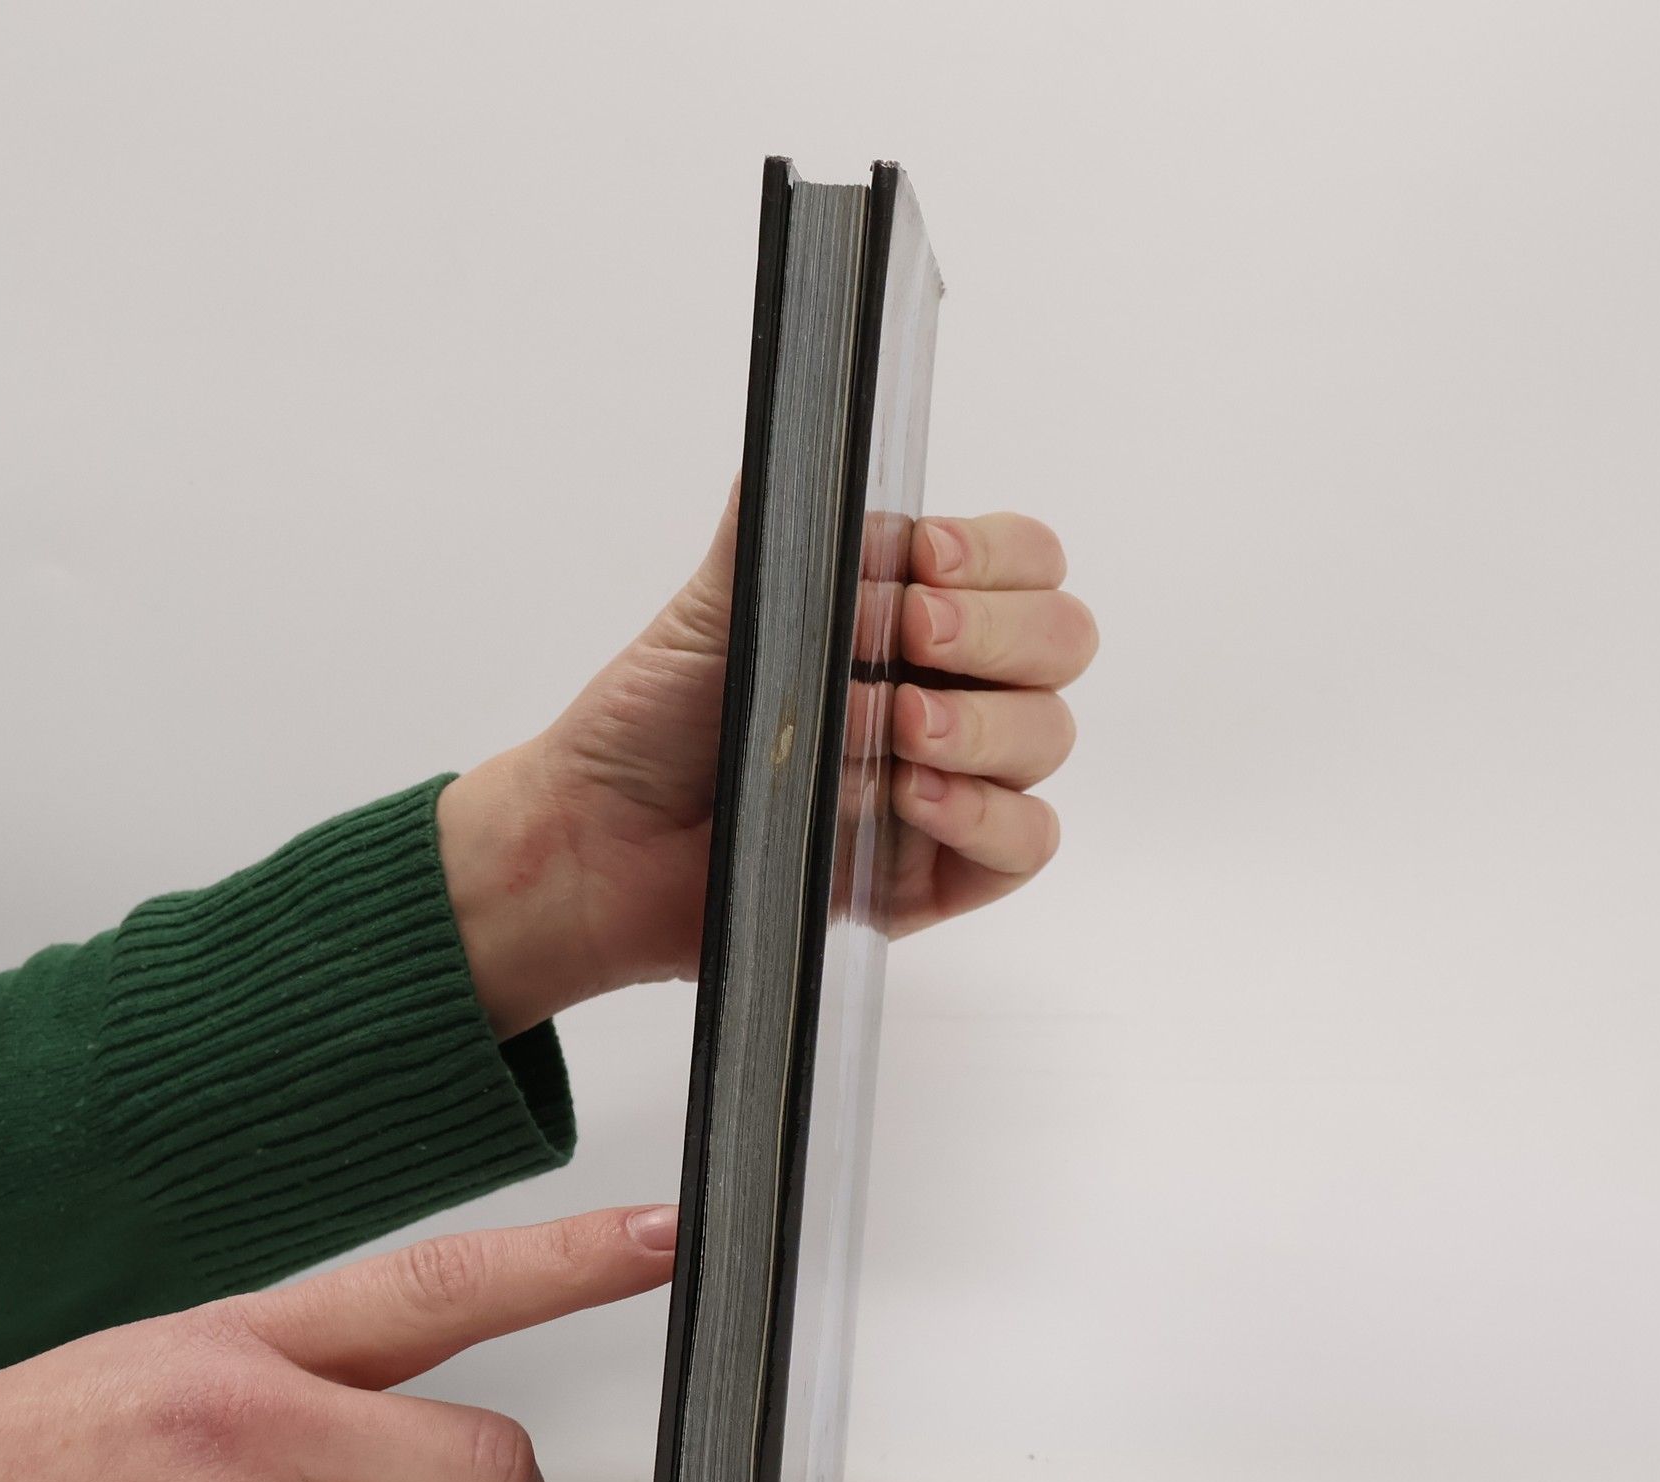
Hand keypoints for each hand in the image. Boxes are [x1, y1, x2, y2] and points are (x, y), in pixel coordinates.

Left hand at [438, 486, 1096, 1037]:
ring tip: (895, 729)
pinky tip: (913, 800)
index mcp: (912, 613)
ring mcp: (949, 784)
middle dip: (997, 631)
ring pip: (1046, 737)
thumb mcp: (712, 604)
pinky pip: (1024, 843)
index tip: (927, 561)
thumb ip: (774, 523)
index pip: (1025, 563)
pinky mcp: (935, 875)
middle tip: (911, 635)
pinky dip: (985, 817)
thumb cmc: (653, 722)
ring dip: (979, 726)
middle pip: (1061, 642)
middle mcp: (948, 691)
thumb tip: (813, 427)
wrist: (598, 839)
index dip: (998, 555)